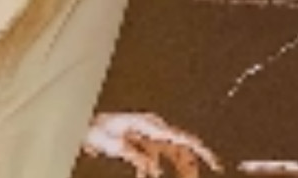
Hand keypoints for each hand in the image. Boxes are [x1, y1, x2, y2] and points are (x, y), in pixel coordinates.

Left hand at [83, 111, 222, 176]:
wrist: (83, 124)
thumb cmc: (98, 129)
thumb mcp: (117, 146)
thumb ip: (138, 158)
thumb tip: (155, 172)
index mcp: (152, 126)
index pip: (183, 138)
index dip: (201, 150)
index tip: (214, 163)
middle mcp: (154, 128)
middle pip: (181, 149)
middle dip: (190, 167)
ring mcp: (148, 134)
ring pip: (171, 154)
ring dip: (175, 170)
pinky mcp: (142, 141)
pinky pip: (156, 158)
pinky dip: (154, 171)